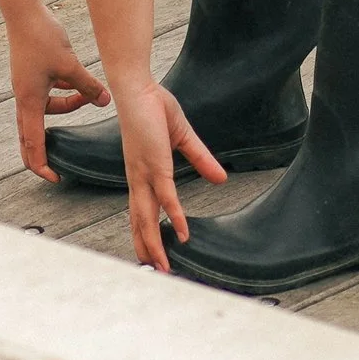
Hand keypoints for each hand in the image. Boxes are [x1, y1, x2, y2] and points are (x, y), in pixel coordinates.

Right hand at [6, 4, 109, 184]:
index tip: (55, 179)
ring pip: (43, 112)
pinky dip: (62, 93)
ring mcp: (25, 87)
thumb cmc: (42, 39)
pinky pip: (46, 95)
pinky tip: (76, 80)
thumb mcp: (70, 65)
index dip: (42, 166)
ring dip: (66, 109)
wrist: (24, 14)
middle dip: (44, 153)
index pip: (33, 144)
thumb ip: (88, 86)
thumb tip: (105, 101)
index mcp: (30, 102)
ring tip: (88, 96)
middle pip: (29, 136)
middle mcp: (23, 99)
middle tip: (58, 167)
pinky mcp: (30, 76)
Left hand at [112, 72, 226, 272]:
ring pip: (148, 217)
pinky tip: (182, 232)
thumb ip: (200, 158)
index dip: (145, 234)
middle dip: (146, 249)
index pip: (142, 211)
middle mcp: (139, 179)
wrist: (137, 87)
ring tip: (163, 267)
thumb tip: (220, 178)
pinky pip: (166, 196)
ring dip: (154, 243)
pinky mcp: (155, 164)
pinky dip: (175, 215)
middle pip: (140, 222)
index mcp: (142, 173)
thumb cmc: (153, 106)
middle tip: (155, 272)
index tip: (150, 256)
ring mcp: (145, 173)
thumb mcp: (182, 137)